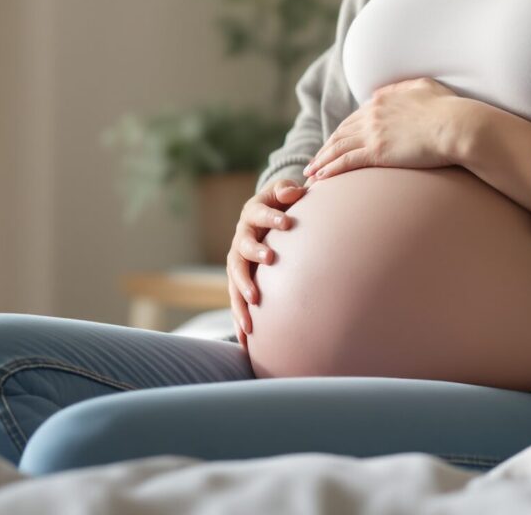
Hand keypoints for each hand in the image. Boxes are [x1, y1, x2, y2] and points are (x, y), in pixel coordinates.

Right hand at [226, 178, 306, 343]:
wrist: (262, 218)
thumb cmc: (278, 204)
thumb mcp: (280, 193)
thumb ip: (286, 190)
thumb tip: (296, 190)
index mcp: (251, 214)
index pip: (259, 214)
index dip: (272, 217)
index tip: (287, 222)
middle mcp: (240, 239)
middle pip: (241, 250)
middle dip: (254, 255)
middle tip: (269, 259)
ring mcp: (237, 261)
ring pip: (234, 280)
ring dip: (241, 297)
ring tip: (251, 314)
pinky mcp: (238, 280)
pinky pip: (236, 300)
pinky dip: (239, 319)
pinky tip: (246, 340)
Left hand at [300, 78, 467, 181]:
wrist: (456, 125)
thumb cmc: (449, 108)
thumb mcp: (425, 87)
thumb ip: (406, 88)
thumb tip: (395, 90)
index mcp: (382, 99)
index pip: (354, 118)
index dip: (342, 132)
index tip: (334, 143)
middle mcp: (372, 113)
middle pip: (341, 133)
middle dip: (326, 148)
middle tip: (315, 161)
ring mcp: (372, 132)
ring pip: (337, 147)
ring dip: (321, 161)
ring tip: (311, 173)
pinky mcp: (376, 151)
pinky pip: (345, 161)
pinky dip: (329, 169)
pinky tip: (320, 178)